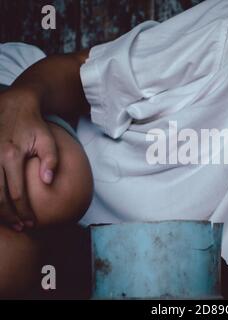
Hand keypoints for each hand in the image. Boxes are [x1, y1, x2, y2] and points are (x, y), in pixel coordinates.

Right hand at [0, 86, 58, 230]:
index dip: (23, 211)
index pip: (16, 192)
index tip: (32, 222)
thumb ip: (50, 160)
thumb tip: (48, 182)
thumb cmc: (33, 124)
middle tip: (21, 227)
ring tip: (8, 222)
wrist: (14, 104)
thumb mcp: (47, 139)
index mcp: (11, 155)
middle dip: (9, 216)